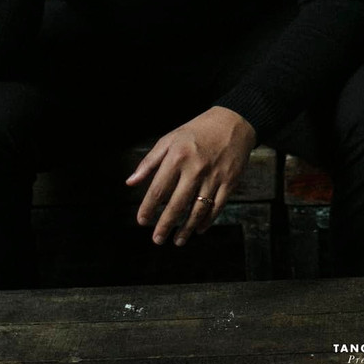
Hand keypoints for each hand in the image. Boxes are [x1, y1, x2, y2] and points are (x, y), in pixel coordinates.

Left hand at [126, 106, 256, 246]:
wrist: (233, 122)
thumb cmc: (197, 131)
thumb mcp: (170, 139)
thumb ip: (149, 162)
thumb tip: (130, 183)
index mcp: (177, 157)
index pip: (158, 190)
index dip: (148, 208)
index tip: (142, 221)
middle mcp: (195, 169)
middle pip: (177, 205)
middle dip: (165, 226)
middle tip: (157, 239)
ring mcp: (214, 177)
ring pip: (197, 210)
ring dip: (186, 229)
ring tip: (177, 241)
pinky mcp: (230, 182)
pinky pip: (217, 207)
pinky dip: (207, 221)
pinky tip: (198, 229)